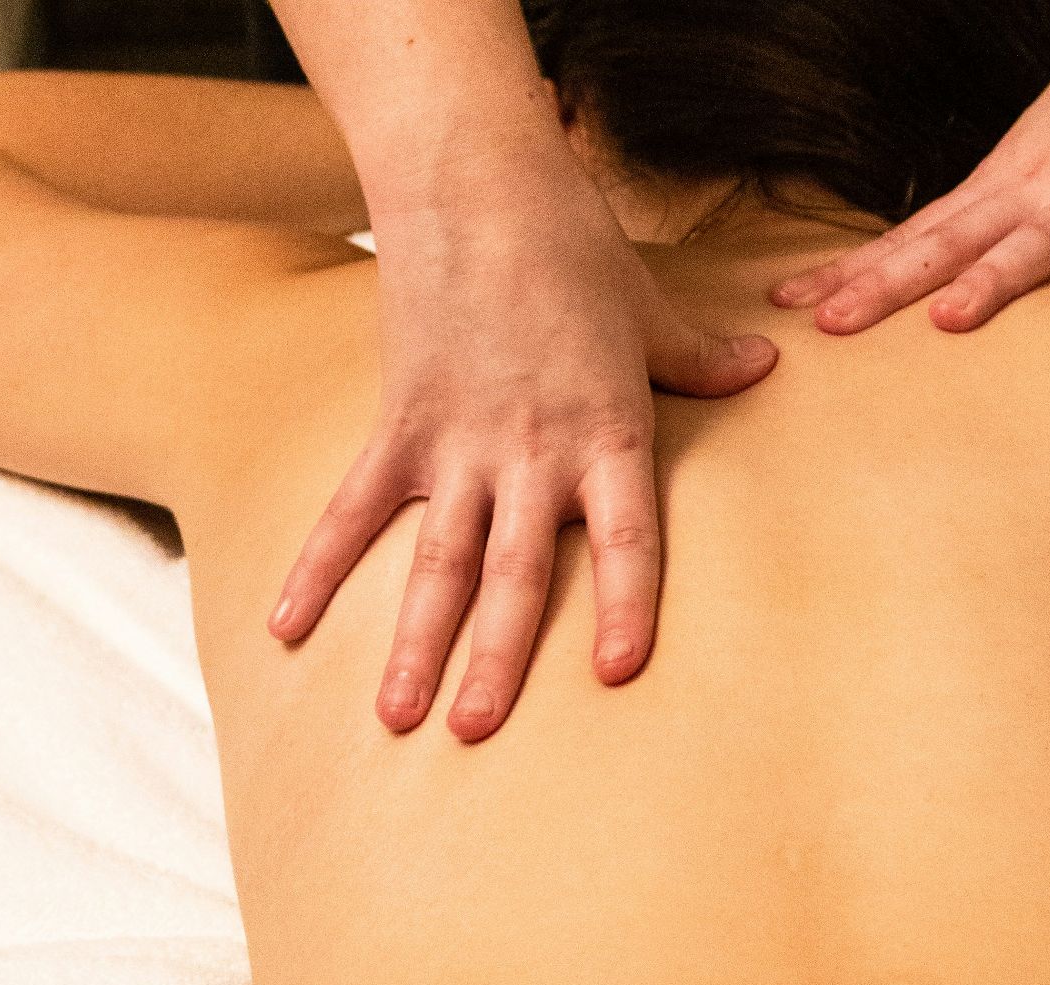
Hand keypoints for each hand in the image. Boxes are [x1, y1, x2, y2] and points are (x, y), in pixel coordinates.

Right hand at [268, 153, 776, 742]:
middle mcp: (531, 452)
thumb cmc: (574, 249)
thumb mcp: (652, 311)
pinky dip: (318, 567)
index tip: (614, 672)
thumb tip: (762, 368)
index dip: (622, 604)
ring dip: (413, 640)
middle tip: (477, 733)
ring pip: (434, 558)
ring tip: (396, 716)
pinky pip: (352, 508)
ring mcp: (456, 443)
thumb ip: (702, 360)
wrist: (477, 185)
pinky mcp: (398, 424)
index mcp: (606, 431)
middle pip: (514, 571)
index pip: (626, 536)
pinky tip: (286, 627)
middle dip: (496, 657)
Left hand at [771, 0, 1049, 339]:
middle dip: (885, 286)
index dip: (851, 270)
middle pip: (947, 243)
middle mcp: (1032, 189)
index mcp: (997, 186)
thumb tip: (946, 275)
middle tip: (828, 326)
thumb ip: (995, 217)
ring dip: (993, 280)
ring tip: (950, 320)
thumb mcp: (1035, 159)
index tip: (790, 303)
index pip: (911, 235)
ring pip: (1037, 242)